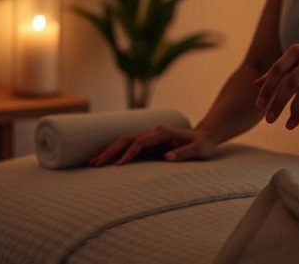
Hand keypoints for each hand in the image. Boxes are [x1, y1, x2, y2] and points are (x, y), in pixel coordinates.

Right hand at [87, 125, 219, 166]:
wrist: (206, 136)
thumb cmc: (203, 144)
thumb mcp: (199, 150)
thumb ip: (184, 153)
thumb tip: (167, 157)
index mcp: (162, 132)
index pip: (140, 142)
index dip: (128, 154)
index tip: (117, 167)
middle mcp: (153, 132)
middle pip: (126, 139)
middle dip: (110, 151)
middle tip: (95, 164)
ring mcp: (149, 137)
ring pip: (124, 142)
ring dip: (109, 152)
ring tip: (93, 162)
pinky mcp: (149, 144)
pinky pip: (128, 148)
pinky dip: (116, 153)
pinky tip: (106, 161)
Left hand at [253, 43, 298, 129]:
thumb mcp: (296, 61)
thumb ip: (277, 72)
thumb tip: (255, 85)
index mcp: (296, 52)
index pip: (277, 70)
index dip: (267, 88)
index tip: (259, 105)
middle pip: (290, 83)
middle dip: (278, 103)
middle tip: (269, 120)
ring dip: (294, 110)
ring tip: (285, 124)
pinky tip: (296, 121)